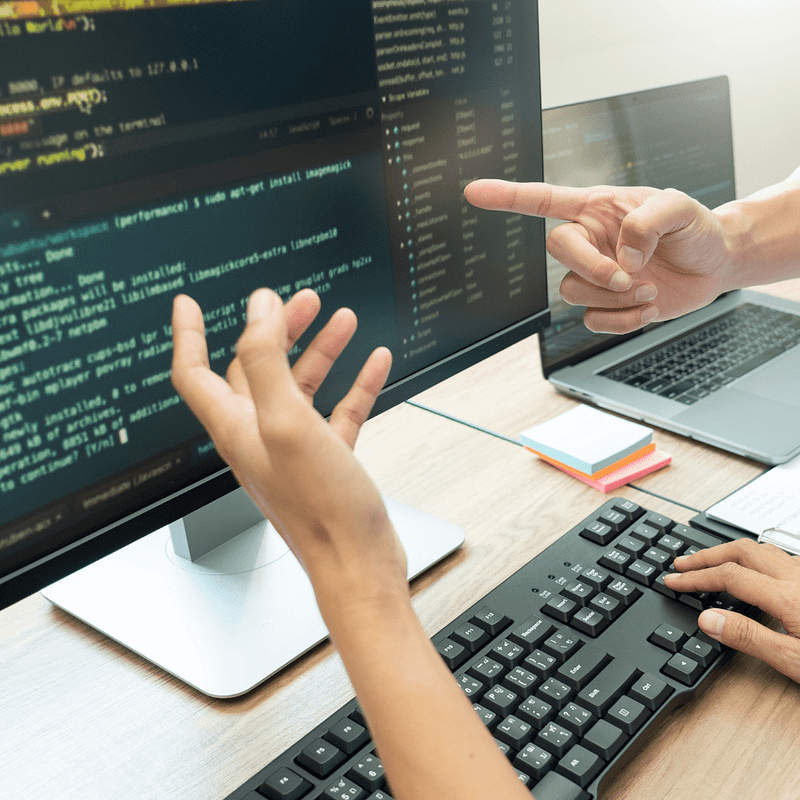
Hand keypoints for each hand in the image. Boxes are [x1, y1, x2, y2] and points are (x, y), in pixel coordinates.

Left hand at [171, 288, 406, 606]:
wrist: (358, 563)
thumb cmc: (321, 508)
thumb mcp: (287, 422)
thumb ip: (267, 359)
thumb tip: (258, 310)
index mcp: (236, 428)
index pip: (193, 372)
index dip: (187, 334)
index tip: (189, 303)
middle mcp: (260, 436)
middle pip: (256, 369)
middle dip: (277, 328)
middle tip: (300, 301)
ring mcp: (295, 448)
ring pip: (302, 386)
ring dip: (321, 349)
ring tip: (342, 319)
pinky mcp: (329, 460)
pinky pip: (338, 410)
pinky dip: (355, 383)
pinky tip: (374, 363)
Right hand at [464, 179, 736, 332]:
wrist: (715, 265)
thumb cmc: (696, 228)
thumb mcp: (681, 208)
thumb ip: (648, 222)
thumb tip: (621, 257)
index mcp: (597, 208)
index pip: (543, 200)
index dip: (506, 197)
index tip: (473, 192)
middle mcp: (589, 241)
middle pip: (557, 251)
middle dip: (593, 268)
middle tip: (628, 277)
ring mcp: (595, 275)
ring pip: (574, 291)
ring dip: (615, 297)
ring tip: (649, 289)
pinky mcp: (605, 305)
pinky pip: (594, 320)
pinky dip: (623, 320)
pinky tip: (648, 308)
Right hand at [664, 539, 799, 681]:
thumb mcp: (793, 661)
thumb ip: (749, 638)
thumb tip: (708, 620)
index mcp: (787, 596)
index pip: (728, 576)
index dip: (696, 577)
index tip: (675, 581)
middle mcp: (797, 577)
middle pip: (741, 551)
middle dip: (707, 556)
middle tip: (683, 565)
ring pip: (761, 549)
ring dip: (730, 552)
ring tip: (710, 561)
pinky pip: (779, 556)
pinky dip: (754, 557)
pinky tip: (752, 570)